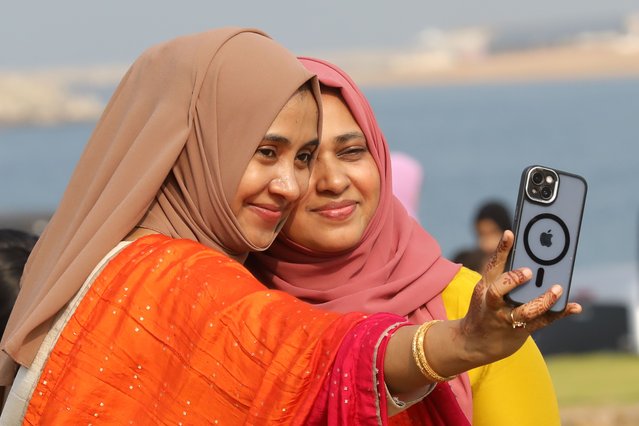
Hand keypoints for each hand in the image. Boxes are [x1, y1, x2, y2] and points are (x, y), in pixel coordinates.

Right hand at [458, 230, 581, 364]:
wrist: (474, 342)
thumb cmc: (485, 309)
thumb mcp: (486, 291)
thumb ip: (502, 276)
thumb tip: (529, 258)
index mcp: (485, 287)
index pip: (492, 266)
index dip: (501, 249)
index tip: (510, 233)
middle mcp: (493, 304)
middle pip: (498, 291)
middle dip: (513, 280)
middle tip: (529, 272)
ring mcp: (506, 318)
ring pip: (524, 310)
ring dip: (542, 300)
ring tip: (557, 289)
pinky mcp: (520, 331)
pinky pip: (542, 322)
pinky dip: (560, 314)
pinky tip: (575, 307)